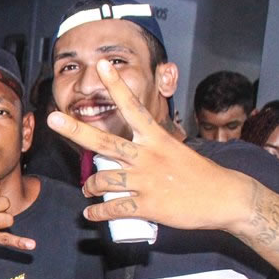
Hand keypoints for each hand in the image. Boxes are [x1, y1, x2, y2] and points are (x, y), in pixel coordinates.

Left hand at [46, 60, 251, 231]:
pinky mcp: (148, 205)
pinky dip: (98, 211)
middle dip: (75, 129)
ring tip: (87, 191)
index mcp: (156, 139)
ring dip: (89, 187)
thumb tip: (125, 156)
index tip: (102, 65)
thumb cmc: (200, 174)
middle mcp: (147, 156)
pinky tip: (91, 213)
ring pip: (102, 180)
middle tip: (52, 118)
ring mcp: (146, 181)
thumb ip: (149, 149)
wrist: (225, 197)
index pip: (133, 107)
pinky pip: (113, 208)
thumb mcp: (175, 150)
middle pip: (104, 142)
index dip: (116, 86)